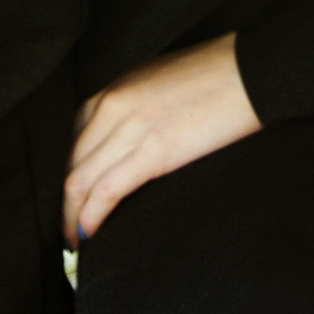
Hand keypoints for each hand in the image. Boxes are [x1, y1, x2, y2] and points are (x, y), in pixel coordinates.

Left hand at [62, 32, 262, 248]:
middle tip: (65, 228)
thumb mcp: (157, 83)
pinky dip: (90, 217)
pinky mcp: (152, 152)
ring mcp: (129, 129)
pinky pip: (106, 191)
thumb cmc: (214, 76)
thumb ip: (134, 107)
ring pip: (79, 181)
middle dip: (64, 200)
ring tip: (74, 241)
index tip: (73, 197)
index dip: (70, 173)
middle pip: (71, 163)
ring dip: (72, 216)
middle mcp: (111, 107)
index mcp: (113, 90)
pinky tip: (88, 234)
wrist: (249, 72)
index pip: (73, 140)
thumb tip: (131, 138)